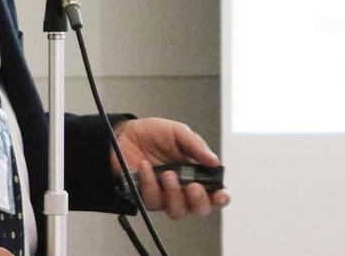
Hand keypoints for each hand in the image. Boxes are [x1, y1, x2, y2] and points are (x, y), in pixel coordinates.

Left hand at [111, 117, 230, 218]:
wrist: (124, 134)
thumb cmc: (152, 134)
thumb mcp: (177, 132)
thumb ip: (196, 146)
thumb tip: (214, 161)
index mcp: (196, 173)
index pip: (214, 192)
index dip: (221, 198)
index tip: (221, 194)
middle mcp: (183, 188)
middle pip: (199, 209)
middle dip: (199, 201)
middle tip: (193, 186)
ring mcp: (165, 195)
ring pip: (177, 211)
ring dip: (174, 194)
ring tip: (167, 174)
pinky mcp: (147, 198)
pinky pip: (153, 201)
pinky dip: (150, 184)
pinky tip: (146, 167)